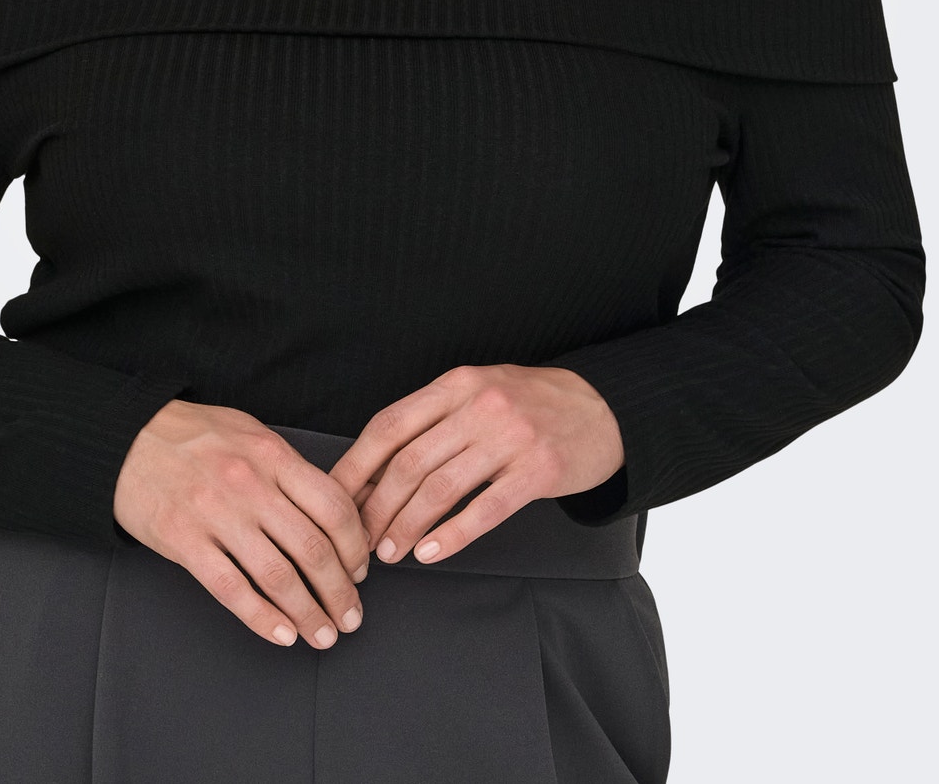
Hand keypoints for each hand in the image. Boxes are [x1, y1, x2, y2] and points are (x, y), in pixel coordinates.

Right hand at [114, 398, 370, 649]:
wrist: (127, 438)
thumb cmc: (193, 435)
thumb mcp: (249, 433)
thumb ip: (288, 468)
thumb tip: (332, 510)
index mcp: (272, 455)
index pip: (333, 506)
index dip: (355, 546)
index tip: (361, 570)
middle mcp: (250, 484)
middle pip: (313, 547)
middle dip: (340, 591)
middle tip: (351, 616)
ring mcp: (216, 513)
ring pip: (278, 576)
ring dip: (308, 613)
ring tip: (323, 634)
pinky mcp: (184, 540)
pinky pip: (232, 589)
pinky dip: (263, 619)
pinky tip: (283, 635)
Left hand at [326, 364, 624, 566]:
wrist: (603, 408)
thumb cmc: (528, 404)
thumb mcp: (477, 393)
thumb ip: (432, 421)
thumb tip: (375, 471)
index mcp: (456, 384)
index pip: (390, 425)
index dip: (357, 466)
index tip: (335, 498)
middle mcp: (479, 405)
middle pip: (409, 462)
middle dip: (376, 507)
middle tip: (360, 541)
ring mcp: (511, 437)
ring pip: (441, 488)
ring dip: (407, 526)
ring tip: (388, 553)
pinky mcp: (539, 470)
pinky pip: (485, 509)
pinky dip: (451, 535)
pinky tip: (430, 553)